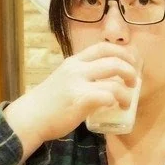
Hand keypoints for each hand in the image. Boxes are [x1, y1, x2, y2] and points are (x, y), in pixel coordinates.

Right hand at [4, 43, 139, 159]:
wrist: (30, 117)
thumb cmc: (48, 103)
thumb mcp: (64, 80)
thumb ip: (81, 77)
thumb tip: (103, 82)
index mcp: (74, 61)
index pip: (103, 47)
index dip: (122, 53)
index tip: (132, 63)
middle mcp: (77, 68)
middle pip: (113, 61)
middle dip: (130, 71)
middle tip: (133, 82)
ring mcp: (78, 83)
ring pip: (114, 81)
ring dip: (127, 92)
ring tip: (127, 101)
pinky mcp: (79, 100)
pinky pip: (107, 96)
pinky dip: (116, 101)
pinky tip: (115, 107)